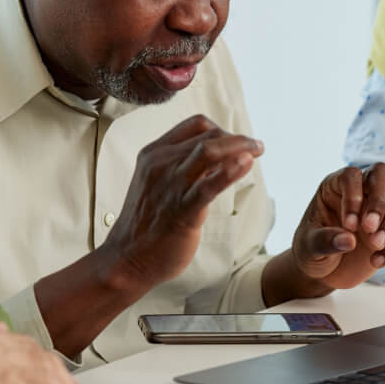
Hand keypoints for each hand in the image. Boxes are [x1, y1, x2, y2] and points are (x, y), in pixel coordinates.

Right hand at [99, 115, 261, 291]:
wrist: (127, 258)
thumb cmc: (146, 223)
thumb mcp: (159, 182)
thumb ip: (185, 167)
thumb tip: (219, 157)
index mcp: (154, 154)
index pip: (195, 125)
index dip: (221, 129)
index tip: (236, 141)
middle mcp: (161, 164)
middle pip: (208, 136)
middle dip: (238, 139)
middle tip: (255, 146)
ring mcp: (170, 185)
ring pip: (210, 152)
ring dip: (241, 147)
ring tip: (257, 151)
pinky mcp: (182, 209)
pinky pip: (209, 184)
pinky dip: (231, 171)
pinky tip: (246, 165)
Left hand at [290, 164, 384, 289]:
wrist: (323, 273)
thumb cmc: (311, 252)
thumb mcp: (309, 248)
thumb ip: (324, 241)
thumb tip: (349, 240)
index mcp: (335, 186)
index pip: (351, 176)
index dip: (353, 197)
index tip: (349, 225)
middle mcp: (360, 190)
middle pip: (383, 173)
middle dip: (379, 200)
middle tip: (369, 228)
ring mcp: (379, 208)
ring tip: (375, 244)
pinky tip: (376, 261)